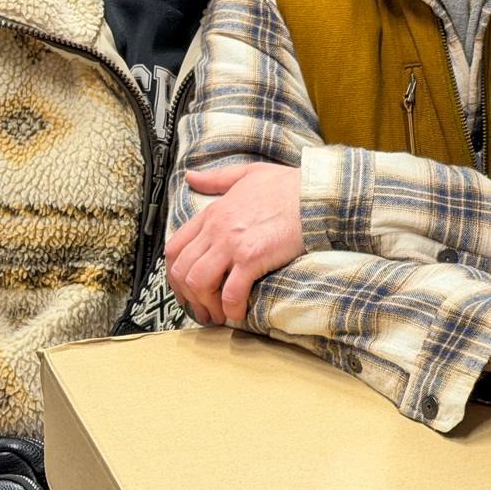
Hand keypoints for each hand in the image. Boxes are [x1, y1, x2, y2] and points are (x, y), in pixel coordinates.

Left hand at [166, 163, 303, 325]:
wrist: (316, 194)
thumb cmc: (288, 186)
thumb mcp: (246, 174)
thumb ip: (215, 179)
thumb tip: (191, 176)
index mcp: (213, 212)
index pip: (175, 248)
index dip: (174, 275)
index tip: (185, 289)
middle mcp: (216, 229)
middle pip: (182, 269)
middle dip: (187, 296)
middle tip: (200, 310)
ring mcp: (232, 243)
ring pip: (198, 283)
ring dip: (206, 305)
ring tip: (218, 315)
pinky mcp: (252, 257)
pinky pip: (230, 293)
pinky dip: (231, 308)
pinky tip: (239, 312)